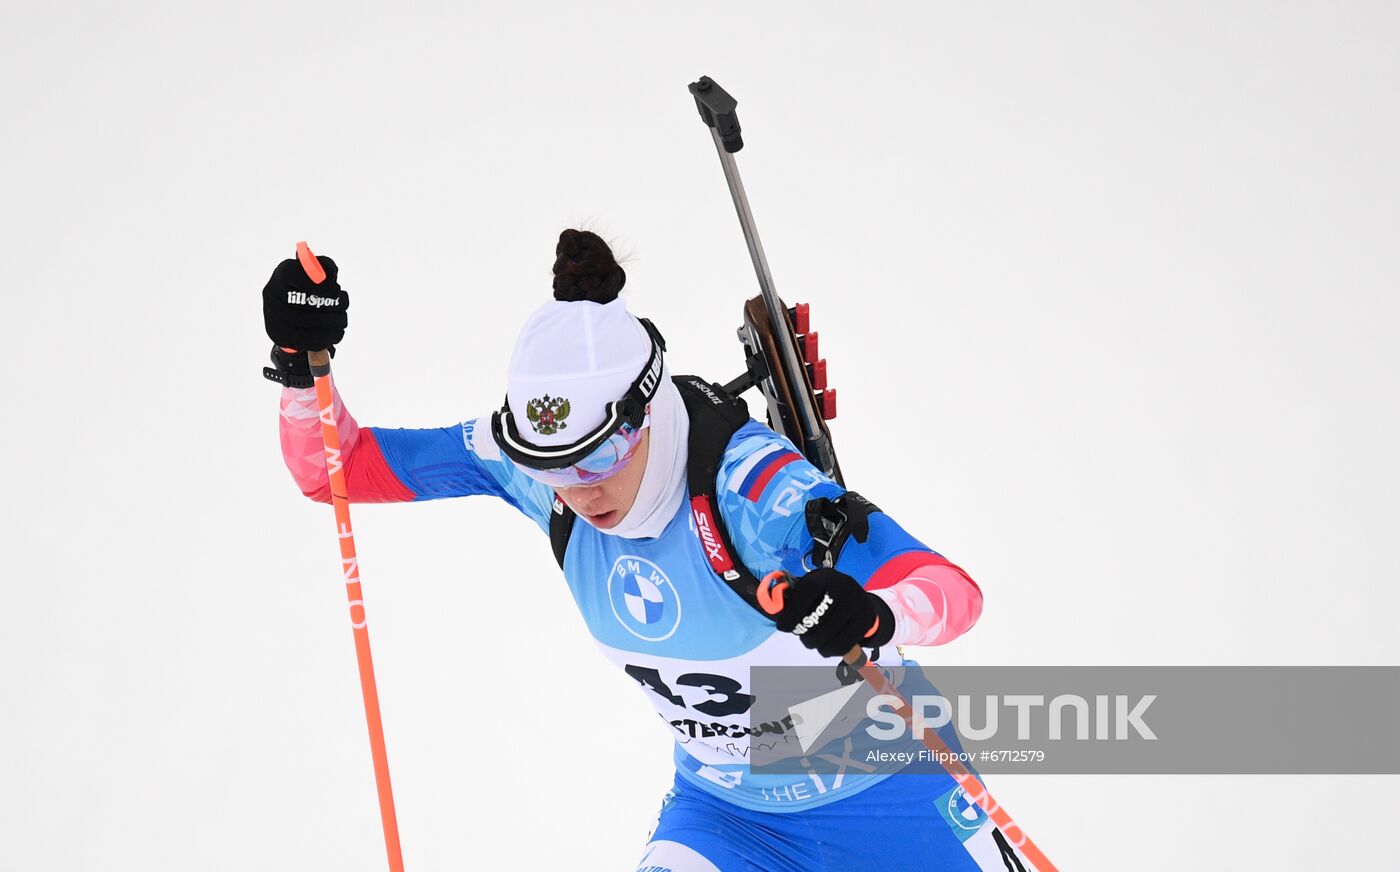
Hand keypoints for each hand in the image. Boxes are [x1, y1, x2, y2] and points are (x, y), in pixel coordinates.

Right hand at [262, 254, 347, 351]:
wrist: (292, 317)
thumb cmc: (309, 290)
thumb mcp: (318, 275)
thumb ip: (325, 268)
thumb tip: (328, 274)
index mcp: (282, 273)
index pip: (294, 274)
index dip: (317, 284)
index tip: (335, 291)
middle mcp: (272, 292)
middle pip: (301, 301)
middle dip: (329, 305)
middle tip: (343, 306)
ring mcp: (272, 315)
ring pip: (304, 322)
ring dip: (330, 322)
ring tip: (342, 319)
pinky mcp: (278, 334)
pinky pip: (305, 339)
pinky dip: (326, 336)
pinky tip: (337, 332)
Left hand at [764, 568, 894, 658]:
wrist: (860, 600)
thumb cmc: (826, 595)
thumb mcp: (811, 588)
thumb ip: (793, 597)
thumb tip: (773, 607)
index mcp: (824, 577)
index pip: (805, 595)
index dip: (791, 614)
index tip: (783, 628)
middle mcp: (843, 586)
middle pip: (817, 619)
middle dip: (804, 633)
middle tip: (801, 636)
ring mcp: (857, 603)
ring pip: (829, 635)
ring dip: (815, 644)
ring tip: (812, 642)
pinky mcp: (865, 620)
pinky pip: (843, 645)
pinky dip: (830, 651)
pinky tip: (825, 647)